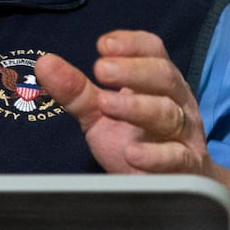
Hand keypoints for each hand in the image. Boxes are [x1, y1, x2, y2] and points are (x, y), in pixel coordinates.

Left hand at [35, 30, 212, 175]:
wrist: (170, 185)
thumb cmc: (136, 140)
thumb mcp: (100, 114)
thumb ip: (76, 90)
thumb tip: (45, 63)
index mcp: (157, 82)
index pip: (153, 50)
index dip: (132, 44)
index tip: (103, 45)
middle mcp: (176, 101)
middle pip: (163, 76)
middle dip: (132, 70)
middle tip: (100, 69)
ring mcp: (183, 134)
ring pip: (168, 114)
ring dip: (137, 107)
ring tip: (106, 104)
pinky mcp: (185, 166)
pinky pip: (176, 157)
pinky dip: (155, 155)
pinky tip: (132, 154)